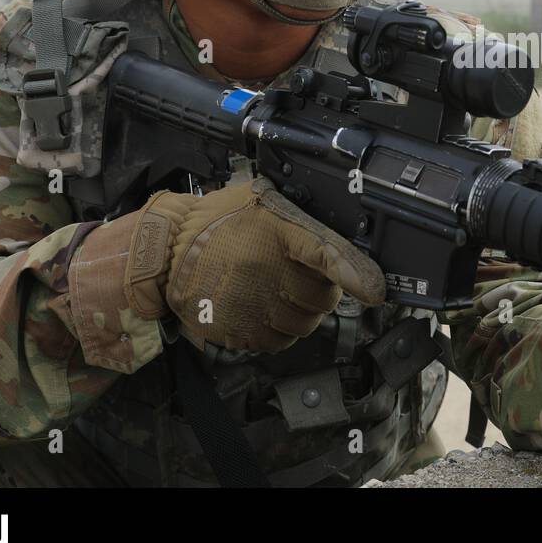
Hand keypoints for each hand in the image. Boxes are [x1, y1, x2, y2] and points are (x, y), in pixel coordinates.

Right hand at [124, 177, 384, 352]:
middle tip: (303, 276)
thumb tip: (339, 238)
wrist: (165, 253)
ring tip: (279, 291)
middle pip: (324, 297)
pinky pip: (279, 341)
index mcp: (278, 233)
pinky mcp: (238, 331)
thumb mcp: (259, 200)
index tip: (376, 289)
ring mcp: (253, 304)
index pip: (326, 254)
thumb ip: (298, 217)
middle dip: (322, 290)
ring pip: (305, 323)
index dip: (354, 273)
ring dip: (302, 312)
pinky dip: (280, 331)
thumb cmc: (215, 222)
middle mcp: (268, 271)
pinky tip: (265, 309)